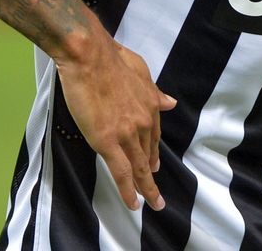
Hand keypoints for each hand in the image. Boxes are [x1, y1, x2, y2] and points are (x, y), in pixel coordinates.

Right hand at [55, 28, 176, 211]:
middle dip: (152, 173)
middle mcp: (143, 120)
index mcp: (150, 103)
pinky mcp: (108, 141)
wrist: (90, 57)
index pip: (155, 134)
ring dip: (146, 188)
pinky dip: (128, 190)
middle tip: (154, 191)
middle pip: (149, 153)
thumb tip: (170, 102)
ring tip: (152, 203)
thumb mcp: (141, 71)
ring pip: (138, 167)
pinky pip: (121, 172)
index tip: (154, 162)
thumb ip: (154, 91)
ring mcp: (127, 133)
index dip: (154, 151)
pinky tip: (133, 203)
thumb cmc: (111, 58)